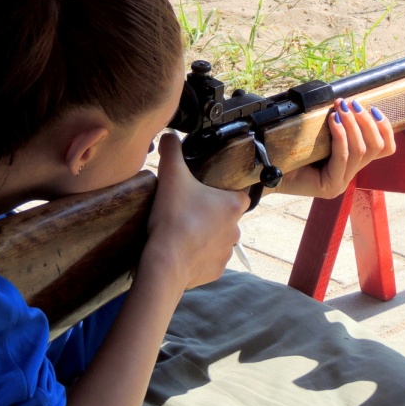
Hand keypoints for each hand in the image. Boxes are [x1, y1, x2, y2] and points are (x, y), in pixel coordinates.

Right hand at [142, 132, 249, 289]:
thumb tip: (169, 135)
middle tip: (187, 210)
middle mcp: (237, 229)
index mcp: (234, 204)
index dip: (221, 190)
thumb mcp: (172, 177)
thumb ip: (172, 152)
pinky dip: (198, 256)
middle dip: (209, 213)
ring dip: (204, 235)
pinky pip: (209, 260)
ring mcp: (227, 252)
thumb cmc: (175, 218)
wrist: (166, 261)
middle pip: (226, 216)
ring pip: (218, 238)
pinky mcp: (216, 270)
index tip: (204, 192)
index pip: (238, 192)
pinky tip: (181, 251)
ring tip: (182, 232)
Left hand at [277, 98, 395, 198]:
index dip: (384, 128)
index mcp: (351, 163)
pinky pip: (342, 158)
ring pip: (360, 152)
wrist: (263, 166)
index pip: (384, 149)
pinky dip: (341, 136)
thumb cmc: (289, 146)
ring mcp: (340, 183)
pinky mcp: (329, 187)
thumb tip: (350, 101)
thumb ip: (338, 123)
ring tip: (340, 108)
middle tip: (350, 103)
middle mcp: (349, 175)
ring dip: (353, 125)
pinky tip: (334, 121)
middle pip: (375, 148)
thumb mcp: (320, 131)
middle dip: (366, 122)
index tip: (373, 109)